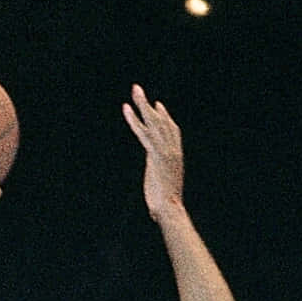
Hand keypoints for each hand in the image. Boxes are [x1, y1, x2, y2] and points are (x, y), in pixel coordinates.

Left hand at [121, 83, 184, 217]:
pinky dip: (134, 120)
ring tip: (135, 89)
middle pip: (161, 121)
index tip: (158, 105)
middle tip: (138, 89)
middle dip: (149, 105)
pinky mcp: (155, 154)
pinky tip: (126, 109)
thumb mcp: (164, 194)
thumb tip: (156, 210)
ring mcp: (164, 151)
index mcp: (175, 157)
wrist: (170, 210)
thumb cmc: (167, 209)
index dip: (165, 118)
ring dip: (142, 104)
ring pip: (152, 122)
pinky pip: (142, 133)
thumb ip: (160, 191)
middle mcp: (171, 150)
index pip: (172, 132)